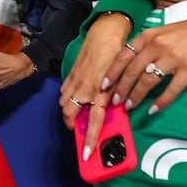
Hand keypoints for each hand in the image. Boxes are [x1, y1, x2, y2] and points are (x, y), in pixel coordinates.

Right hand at [59, 12, 130, 157]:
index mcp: (100, 93)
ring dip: (68, 111)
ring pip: (63, 103)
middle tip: (77, 128)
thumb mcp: (122, 78)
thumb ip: (116, 97)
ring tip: (77, 112)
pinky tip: (75, 95)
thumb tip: (115, 112)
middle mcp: (85, 89)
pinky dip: (67, 96)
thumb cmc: (119, 54)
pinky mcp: (71, 72)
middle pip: (68, 114)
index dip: (88, 139)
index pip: (93, 122)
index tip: (85, 154)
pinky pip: (63, 90)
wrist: (106, 32)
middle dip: (70, 125)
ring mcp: (75, 80)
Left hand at [106, 3, 186, 115]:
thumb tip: (131, 66)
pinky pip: (171, 89)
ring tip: (130, 106)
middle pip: (133, 70)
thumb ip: (147, 46)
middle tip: (116, 101)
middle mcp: (158, 45)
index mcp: (149, 36)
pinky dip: (161, 102)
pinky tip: (153, 110)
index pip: (124, 55)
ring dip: (137, 96)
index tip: (104, 84)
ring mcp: (174, 57)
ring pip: (148, 81)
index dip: (113, 71)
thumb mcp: (162, 32)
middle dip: (122, 88)